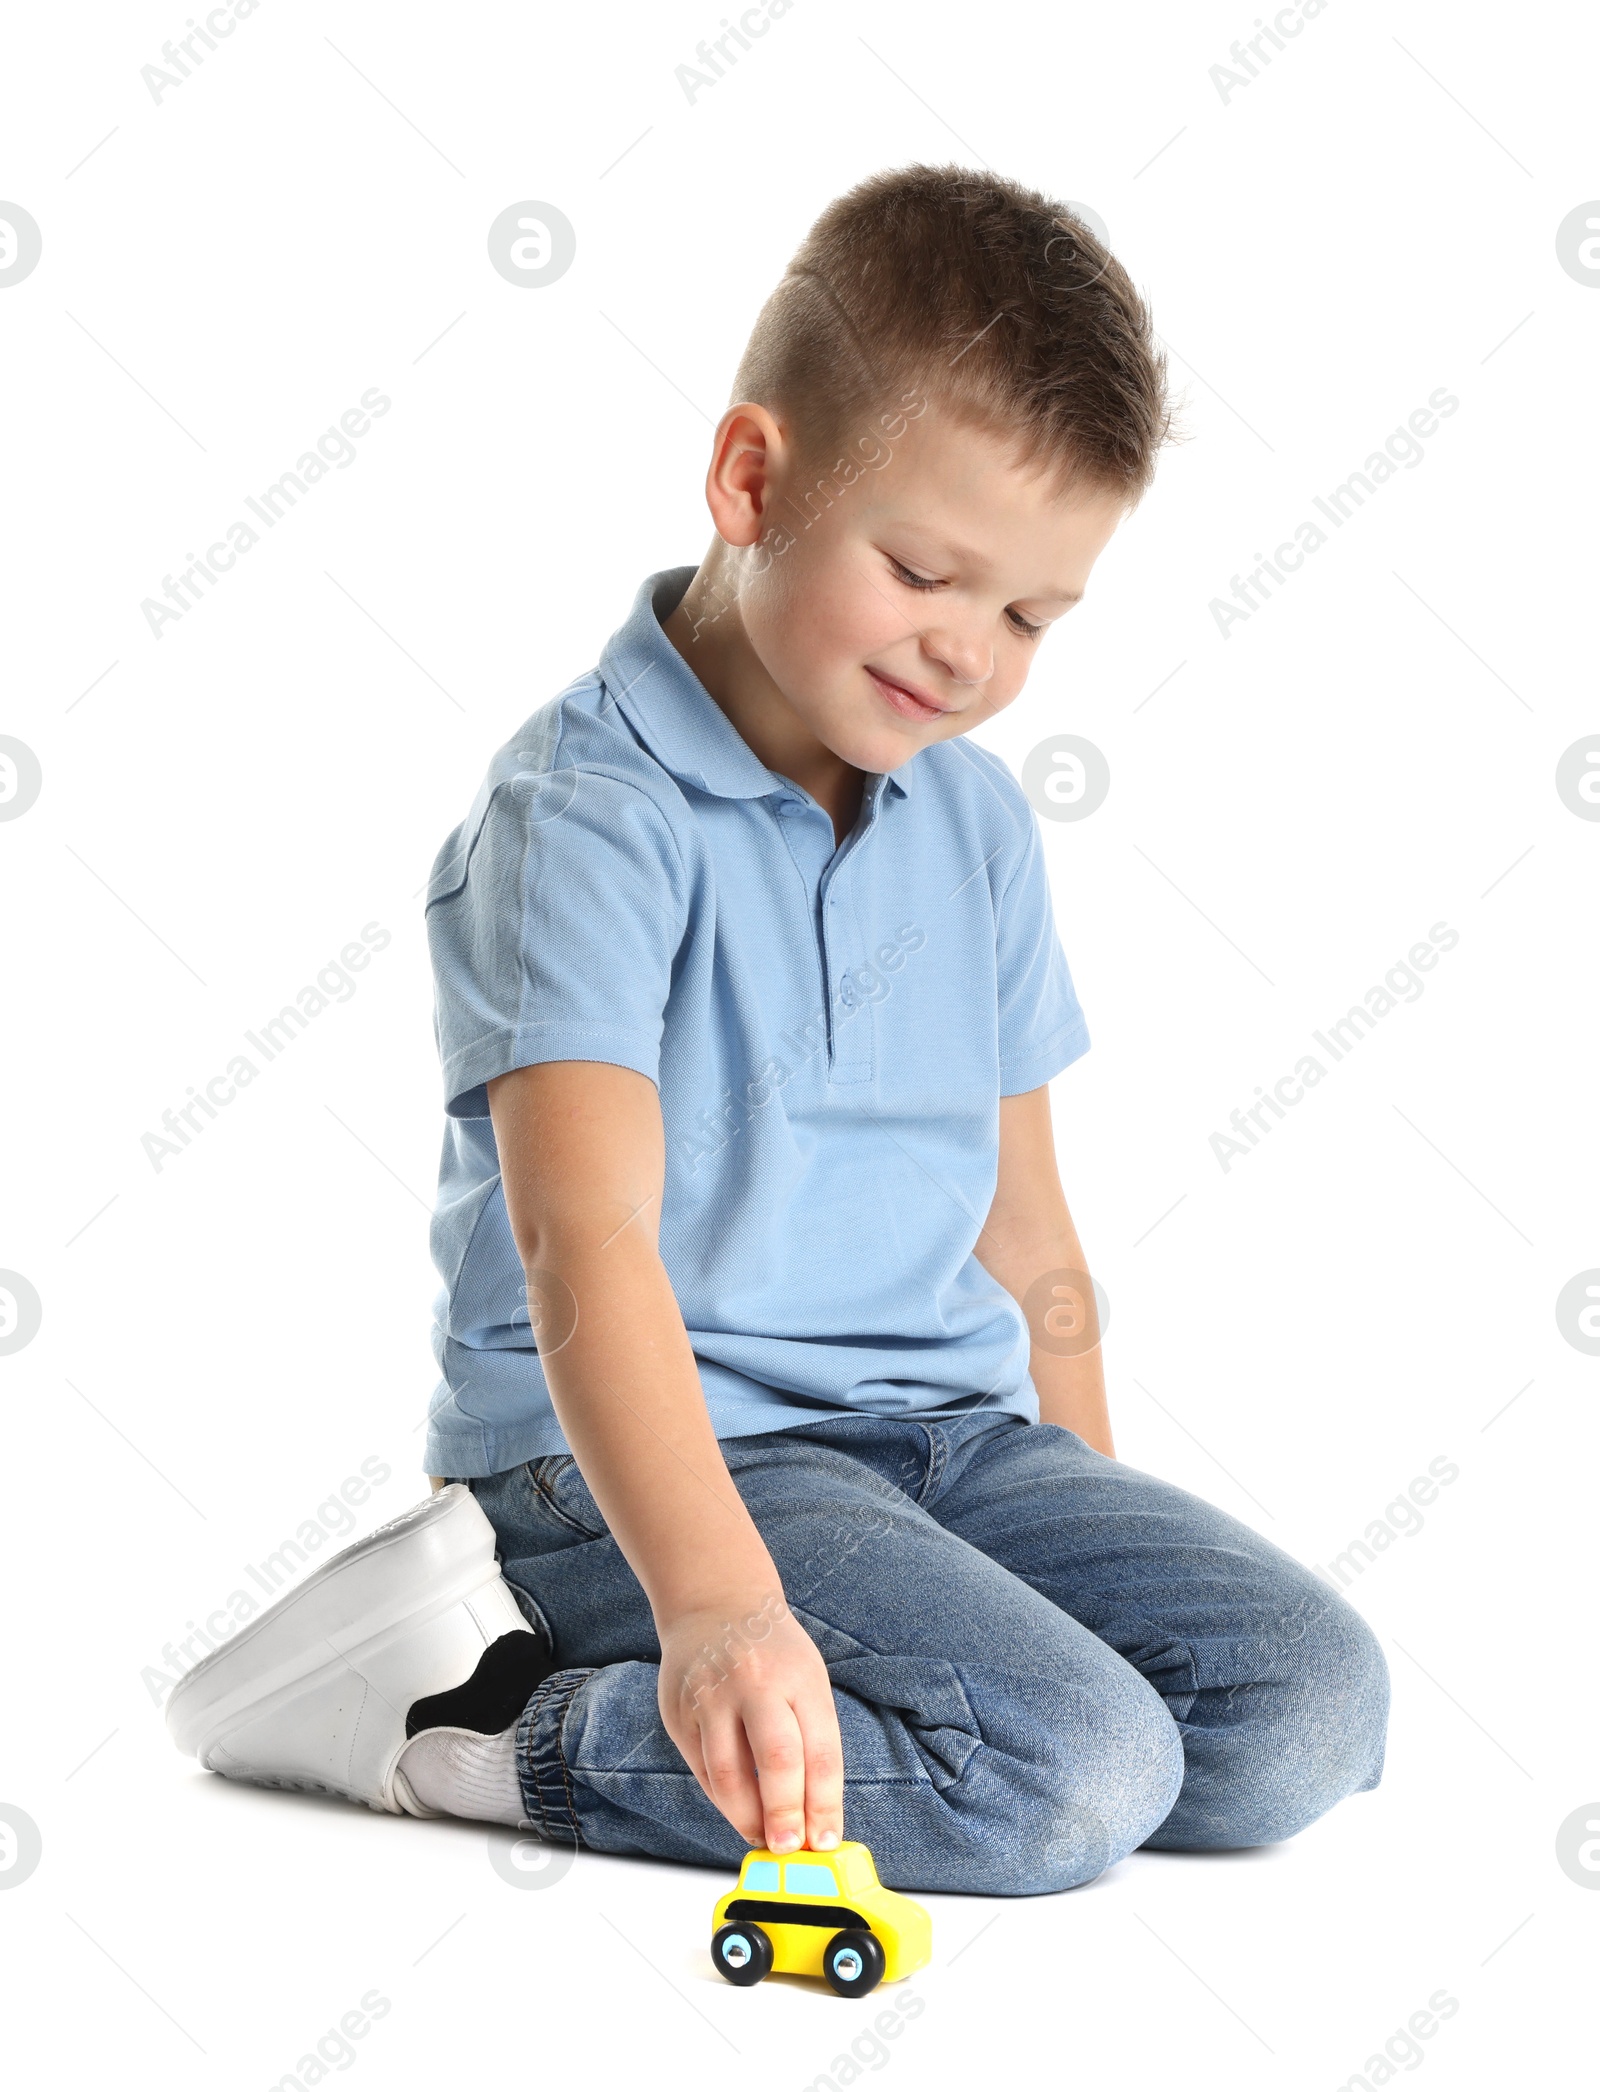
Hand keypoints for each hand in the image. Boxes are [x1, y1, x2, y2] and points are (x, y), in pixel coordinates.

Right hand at [657, 1593, 842, 1854]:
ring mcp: (711, 1697)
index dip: (825, 1804)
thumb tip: (815, 1817)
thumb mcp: (807, 1681)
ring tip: (762, 1837)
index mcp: (799, 1677)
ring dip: (747, 1818)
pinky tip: (738, 1810)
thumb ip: (813, 1743)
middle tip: (790, 1848)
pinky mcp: (679, 1713)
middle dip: (786, 1814)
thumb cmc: (773, 1653)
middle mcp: (755, 1684)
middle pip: (777, 1760)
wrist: (715, 1604)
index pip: (820, 1751)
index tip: (826, 1841)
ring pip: (728, 1775)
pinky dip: (722, 1799)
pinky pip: (702, 1770)